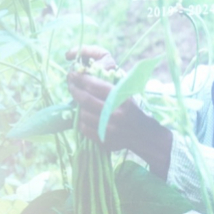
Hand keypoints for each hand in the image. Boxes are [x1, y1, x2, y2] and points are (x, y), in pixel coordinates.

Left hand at [66, 46, 171, 175]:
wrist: (144, 134)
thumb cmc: (133, 109)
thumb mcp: (127, 94)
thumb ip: (108, 87)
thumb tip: (85, 76)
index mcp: (122, 99)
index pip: (95, 86)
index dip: (81, 79)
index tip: (73, 74)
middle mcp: (115, 113)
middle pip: (85, 100)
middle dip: (74, 90)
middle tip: (70, 84)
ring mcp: (109, 129)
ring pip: (83, 114)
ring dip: (80, 107)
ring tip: (82, 103)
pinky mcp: (103, 140)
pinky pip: (84, 128)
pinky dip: (82, 121)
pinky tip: (86, 116)